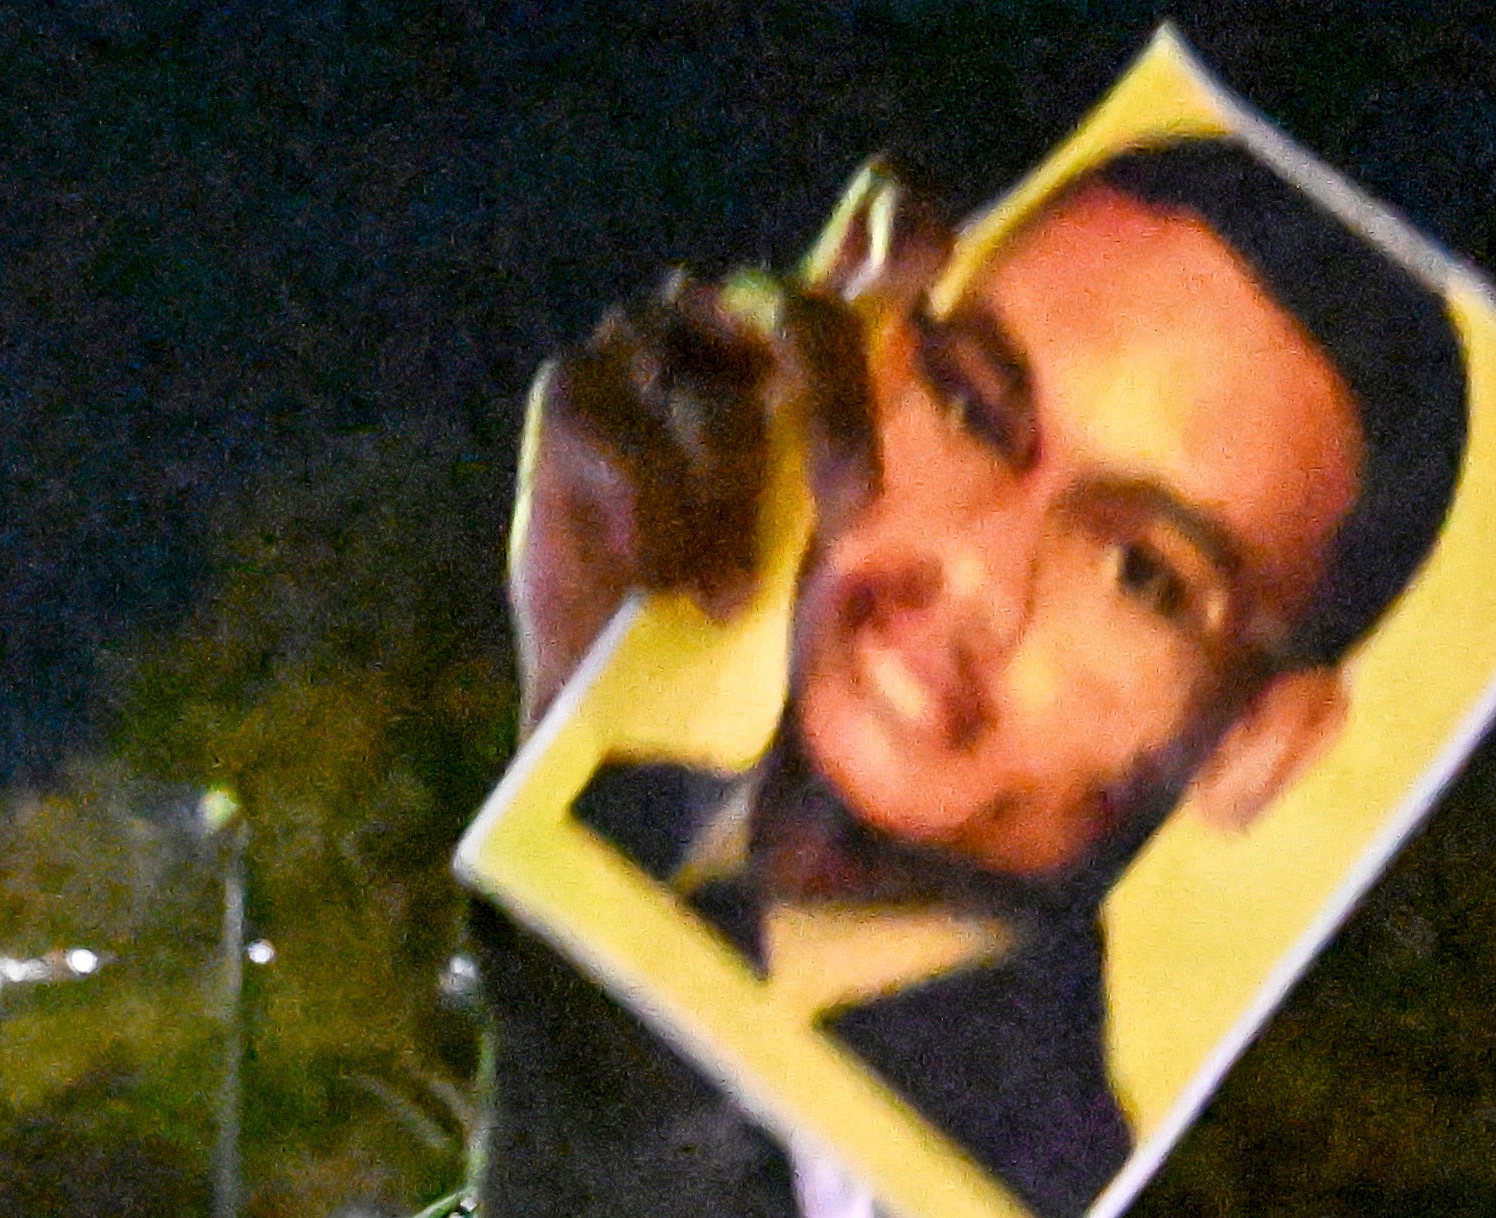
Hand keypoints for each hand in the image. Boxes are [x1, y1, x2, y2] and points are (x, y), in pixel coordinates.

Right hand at [508, 169, 915, 712]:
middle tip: (850, 509)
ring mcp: (647, 345)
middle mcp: (732, 324)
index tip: (923, 274)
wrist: (627, 714)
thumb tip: (919, 400)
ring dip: (735, 510)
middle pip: (806, 312)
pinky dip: (658, 521)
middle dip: (839, 411)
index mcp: (811, 345)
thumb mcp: (830, 544)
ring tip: (727, 601)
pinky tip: (658, 583)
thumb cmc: (743, 618)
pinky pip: (635, 441)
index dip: (900, 224)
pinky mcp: (573, 390)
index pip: (869, 226)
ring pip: (723, 399)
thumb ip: (860, 462)